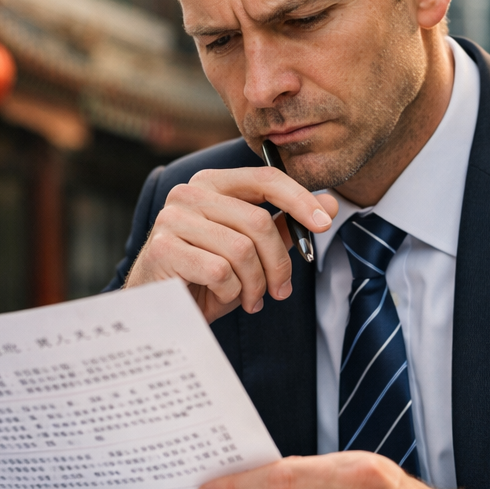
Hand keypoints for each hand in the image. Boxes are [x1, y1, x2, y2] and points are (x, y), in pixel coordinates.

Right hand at [125, 167, 336, 322]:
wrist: (160, 310)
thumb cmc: (205, 278)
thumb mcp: (250, 251)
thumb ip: (285, 225)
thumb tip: (329, 205)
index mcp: (212, 184)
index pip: (265, 178)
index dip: (300, 200)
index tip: (324, 225)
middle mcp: (189, 193)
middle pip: (259, 222)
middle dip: (278, 264)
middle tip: (280, 291)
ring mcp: (172, 219)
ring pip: (242, 250)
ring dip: (254, 284)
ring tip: (249, 299)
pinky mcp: (163, 249)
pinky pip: (220, 272)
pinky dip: (230, 292)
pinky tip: (220, 298)